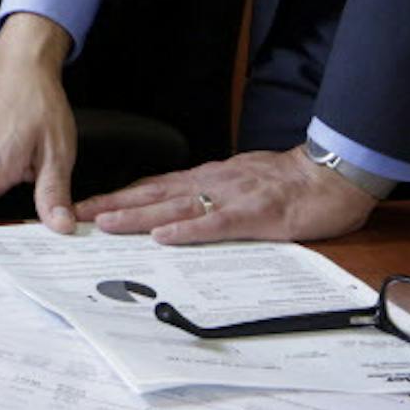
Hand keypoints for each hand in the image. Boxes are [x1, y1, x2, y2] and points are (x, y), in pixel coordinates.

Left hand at [78, 147, 379, 243]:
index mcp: (208, 178)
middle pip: (154, 194)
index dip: (120, 196)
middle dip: (114, 204)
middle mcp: (211, 183)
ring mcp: (231, 197)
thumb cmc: (289, 181)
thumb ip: (211, 193)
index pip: (155, 186)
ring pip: (175, 207)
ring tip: (105, 223)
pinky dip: (187, 230)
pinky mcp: (254, 214)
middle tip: (78, 214)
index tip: (88, 205)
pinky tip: (164, 236)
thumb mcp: (241, 182)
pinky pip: (216, 223)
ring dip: (138, 216)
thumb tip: (179, 206)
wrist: (331, 173)